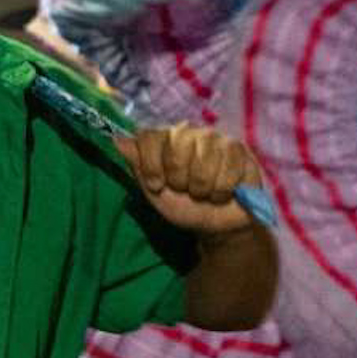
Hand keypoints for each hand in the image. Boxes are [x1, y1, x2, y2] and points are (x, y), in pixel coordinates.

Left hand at [116, 124, 263, 234]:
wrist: (217, 226)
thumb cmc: (183, 206)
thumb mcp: (154, 192)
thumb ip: (137, 166)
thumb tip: (116, 139)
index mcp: (165, 138)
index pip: (150, 135)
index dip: (151, 164)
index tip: (157, 185)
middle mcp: (189, 131)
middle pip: (177, 147)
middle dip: (180, 180)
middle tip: (186, 189)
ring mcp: (216, 138)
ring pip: (204, 163)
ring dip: (203, 189)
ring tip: (205, 193)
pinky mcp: (239, 150)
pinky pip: (229, 170)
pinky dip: (223, 191)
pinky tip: (224, 193)